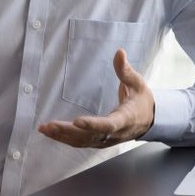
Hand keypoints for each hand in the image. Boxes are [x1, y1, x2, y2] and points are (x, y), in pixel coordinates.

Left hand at [38, 48, 155, 147]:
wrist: (149, 122)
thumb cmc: (142, 101)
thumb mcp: (138, 84)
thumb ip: (126, 71)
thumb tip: (119, 52)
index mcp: (125, 119)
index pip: (108, 125)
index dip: (93, 125)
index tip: (77, 121)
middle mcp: (114, 134)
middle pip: (89, 136)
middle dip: (69, 132)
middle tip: (50, 126)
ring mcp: (105, 141)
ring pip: (82, 142)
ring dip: (62, 137)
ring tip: (44, 129)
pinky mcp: (99, 142)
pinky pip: (80, 143)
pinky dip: (65, 139)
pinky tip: (51, 133)